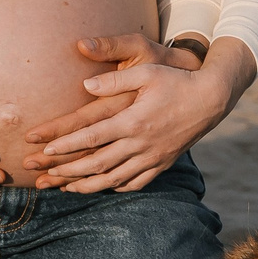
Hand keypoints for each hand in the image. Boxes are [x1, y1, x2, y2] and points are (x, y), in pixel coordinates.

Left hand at [22, 34, 255, 193]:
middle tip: (46, 174)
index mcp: (133, 120)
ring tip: (67, 188)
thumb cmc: (176, 80)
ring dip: (89, 185)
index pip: (92, 137)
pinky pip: (137, 182)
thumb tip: (86, 86)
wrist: (211, 98)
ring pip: (115, 178)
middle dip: (69, 171)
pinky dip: (117, 187)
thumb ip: (115, 79)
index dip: (66, 146)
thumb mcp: (146, 71)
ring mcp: (153, 156)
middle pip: (98, 163)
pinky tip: (104, 187)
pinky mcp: (163, 162)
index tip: (46, 150)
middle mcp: (141, 143)